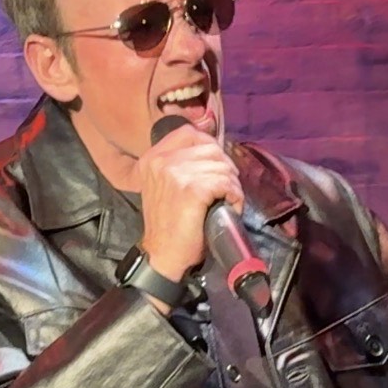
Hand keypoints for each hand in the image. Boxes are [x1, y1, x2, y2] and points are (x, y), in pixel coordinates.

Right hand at [138, 124, 243, 284]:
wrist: (162, 255)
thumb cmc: (168, 225)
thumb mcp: (164, 186)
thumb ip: (179, 166)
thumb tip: (212, 154)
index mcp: (153, 157)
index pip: (189, 133)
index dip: (210, 147)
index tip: (217, 167)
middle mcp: (162, 160)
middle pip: (211, 149)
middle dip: (226, 168)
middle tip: (227, 189)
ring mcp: (176, 173)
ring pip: (222, 166)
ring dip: (232, 184)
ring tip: (228, 200)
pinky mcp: (192, 189)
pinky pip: (226, 183)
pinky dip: (235, 195)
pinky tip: (231, 206)